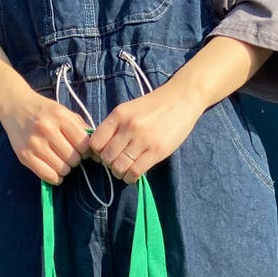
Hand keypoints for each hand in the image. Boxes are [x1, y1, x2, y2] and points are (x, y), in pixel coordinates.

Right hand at [0, 89, 91, 184]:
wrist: (15, 106)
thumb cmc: (44, 111)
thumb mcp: (64, 112)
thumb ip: (81, 128)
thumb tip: (97, 151)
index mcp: (60, 116)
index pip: (84, 145)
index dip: (86, 151)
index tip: (81, 149)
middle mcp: (47, 129)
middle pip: (74, 159)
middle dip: (75, 159)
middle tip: (68, 154)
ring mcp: (35, 143)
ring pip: (62, 169)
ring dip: (65, 168)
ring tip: (60, 160)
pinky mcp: (25, 156)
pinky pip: (48, 176)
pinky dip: (55, 177)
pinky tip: (54, 169)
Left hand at [89, 83, 205, 184]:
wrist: (182, 98)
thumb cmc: (154, 105)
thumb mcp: (129, 109)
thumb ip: (115, 126)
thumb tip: (101, 148)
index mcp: (119, 115)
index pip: (96, 142)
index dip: (98, 153)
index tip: (105, 154)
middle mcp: (129, 127)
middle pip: (107, 157)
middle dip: (109, 164)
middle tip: (117, 163)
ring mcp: (143, 139)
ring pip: (119, 167)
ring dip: (119, 173)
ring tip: (124, 170)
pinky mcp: (157, 151)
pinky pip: (135, 172)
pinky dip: (130, 178)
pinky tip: (133, 175)